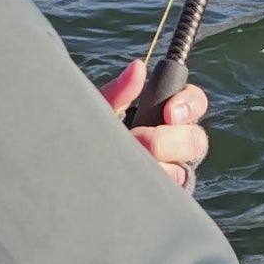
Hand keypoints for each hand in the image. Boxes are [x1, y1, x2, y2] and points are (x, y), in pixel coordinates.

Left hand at [100, 60, 209, 189]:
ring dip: (159, 165)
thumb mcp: (99, 111)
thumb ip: (119, 91)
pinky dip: (155, 188)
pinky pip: (171, 194)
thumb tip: (138, 67)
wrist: (68, 176)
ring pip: (184, 169)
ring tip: (130, 165)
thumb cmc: (87, 136)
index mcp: (164, 115)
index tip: (170, 112)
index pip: (194, 102)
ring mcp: (169, 172)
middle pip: (195, 138)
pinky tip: (134, 183)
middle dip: (169, 140)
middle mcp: (173, 143)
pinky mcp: (162, 197)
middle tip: (140, 140)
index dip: (188, 105)